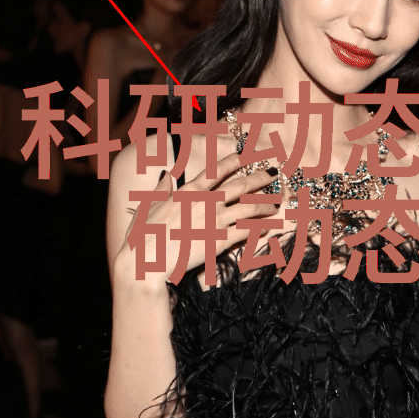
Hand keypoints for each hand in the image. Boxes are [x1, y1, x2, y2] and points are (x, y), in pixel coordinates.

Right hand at [122, 152, 278, 283]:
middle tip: (273, 173)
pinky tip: (268, 226)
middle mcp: (205, 202)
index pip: (216, 171)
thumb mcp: (147, 207)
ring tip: (276, 204)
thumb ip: (160, 190)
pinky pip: (246, 231)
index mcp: (188, 191)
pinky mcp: (219, 240)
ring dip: (265, 204)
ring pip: (248, 208)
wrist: (147, 262)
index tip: (248, 155)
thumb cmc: (142, 237)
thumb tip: (166, 175)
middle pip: (239, 186)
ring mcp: (214, 220)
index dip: (234, 161)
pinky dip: (258, 228)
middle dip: (259, 177)